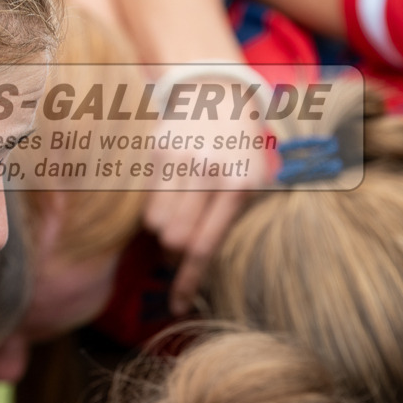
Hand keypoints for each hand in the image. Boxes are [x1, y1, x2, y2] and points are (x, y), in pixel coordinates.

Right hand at [144, 76, 269, 315]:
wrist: (218, 96)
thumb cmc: (239, 151)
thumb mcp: (256, 183)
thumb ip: (237, 221)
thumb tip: (211, 271)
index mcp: (240, 185)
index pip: (205, 246)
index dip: (188, 282)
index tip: (179, 305)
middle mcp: (209, 171)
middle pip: (175, 239)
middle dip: (173, 258)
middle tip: (178, 257)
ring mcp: (180, 158)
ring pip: (155, 223)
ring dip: (162, 234)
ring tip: (175, 222)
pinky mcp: (157, 149)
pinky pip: (145, 200)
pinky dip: (152, 211)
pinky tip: (167, 201)